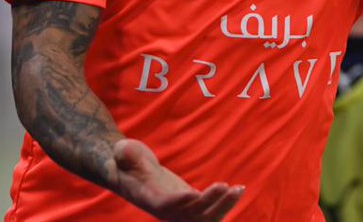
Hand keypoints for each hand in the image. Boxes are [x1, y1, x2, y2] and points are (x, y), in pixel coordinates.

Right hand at [114, 138, 243, 221]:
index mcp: (149, 197)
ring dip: (223, 206)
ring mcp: (180, 211)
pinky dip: (225, 204)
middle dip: (209, 203)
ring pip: (205, 217)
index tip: (193, 194)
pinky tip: (238, 189)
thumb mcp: (123, 153)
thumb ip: (125, 153)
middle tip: (225, 186)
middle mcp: (167, 210)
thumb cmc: (127, 161)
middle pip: (191, 215)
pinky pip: (211, 212)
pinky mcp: (191, 206)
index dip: (178, 202)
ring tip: (238, 189)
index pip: (165, 205)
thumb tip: (123, 148)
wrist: (132, 174)